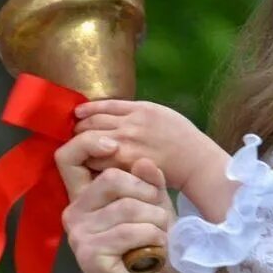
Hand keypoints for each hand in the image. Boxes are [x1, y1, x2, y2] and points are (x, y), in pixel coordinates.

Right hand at [56, 130, 176, 272]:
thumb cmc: (151, 254)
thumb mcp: (156, 211)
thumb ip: (150, 185)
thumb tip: (144, 160)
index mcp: (85, 198)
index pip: (68, 157)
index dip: (90, 143)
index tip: (116, 146)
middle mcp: (74, 213)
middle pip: (112, 177)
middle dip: (148, 194)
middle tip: (160, 219)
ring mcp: (78, 234)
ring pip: (128, 206)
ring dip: (157, 223)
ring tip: (159, 240)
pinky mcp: (89, 254)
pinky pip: (131, 231)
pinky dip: (154, 240)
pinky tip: (152, 255)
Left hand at [73, 99, 221, 191]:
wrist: (196, 161)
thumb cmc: (181, 136)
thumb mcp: (159, 112)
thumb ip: (134, 110)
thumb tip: (109, 111)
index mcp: (138, 109)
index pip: (100, 108)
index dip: (86, 112)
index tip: (78, 116)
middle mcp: (129, 125)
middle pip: (91, 124)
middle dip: (80, 129)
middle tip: (76, 135)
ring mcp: (126, 146)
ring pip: (90, 143)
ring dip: (82, 146)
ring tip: (80, 151)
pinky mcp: (126, 165)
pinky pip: (98, 162)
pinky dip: (91, 162)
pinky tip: (90, 164)